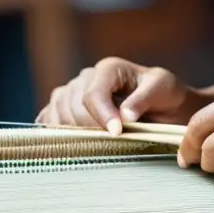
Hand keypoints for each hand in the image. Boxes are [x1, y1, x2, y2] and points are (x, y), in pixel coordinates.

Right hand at [36, 57, 200, 134]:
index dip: (102, 115)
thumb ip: (144, 99)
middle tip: (109, 143)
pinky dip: (54, 129)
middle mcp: (87, 77)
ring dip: (72, 131)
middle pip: (72, 104)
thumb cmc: (164, 94)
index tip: (116, 133)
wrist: (163, 105)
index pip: (93, 93)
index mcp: (109, 68)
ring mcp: (73, 91)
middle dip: (89, 127)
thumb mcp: (162, 89)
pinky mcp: (66, 106)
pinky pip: (49, 117)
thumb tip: (124, 116)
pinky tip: (69, 142)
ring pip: (58, 111)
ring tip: (94, 144)